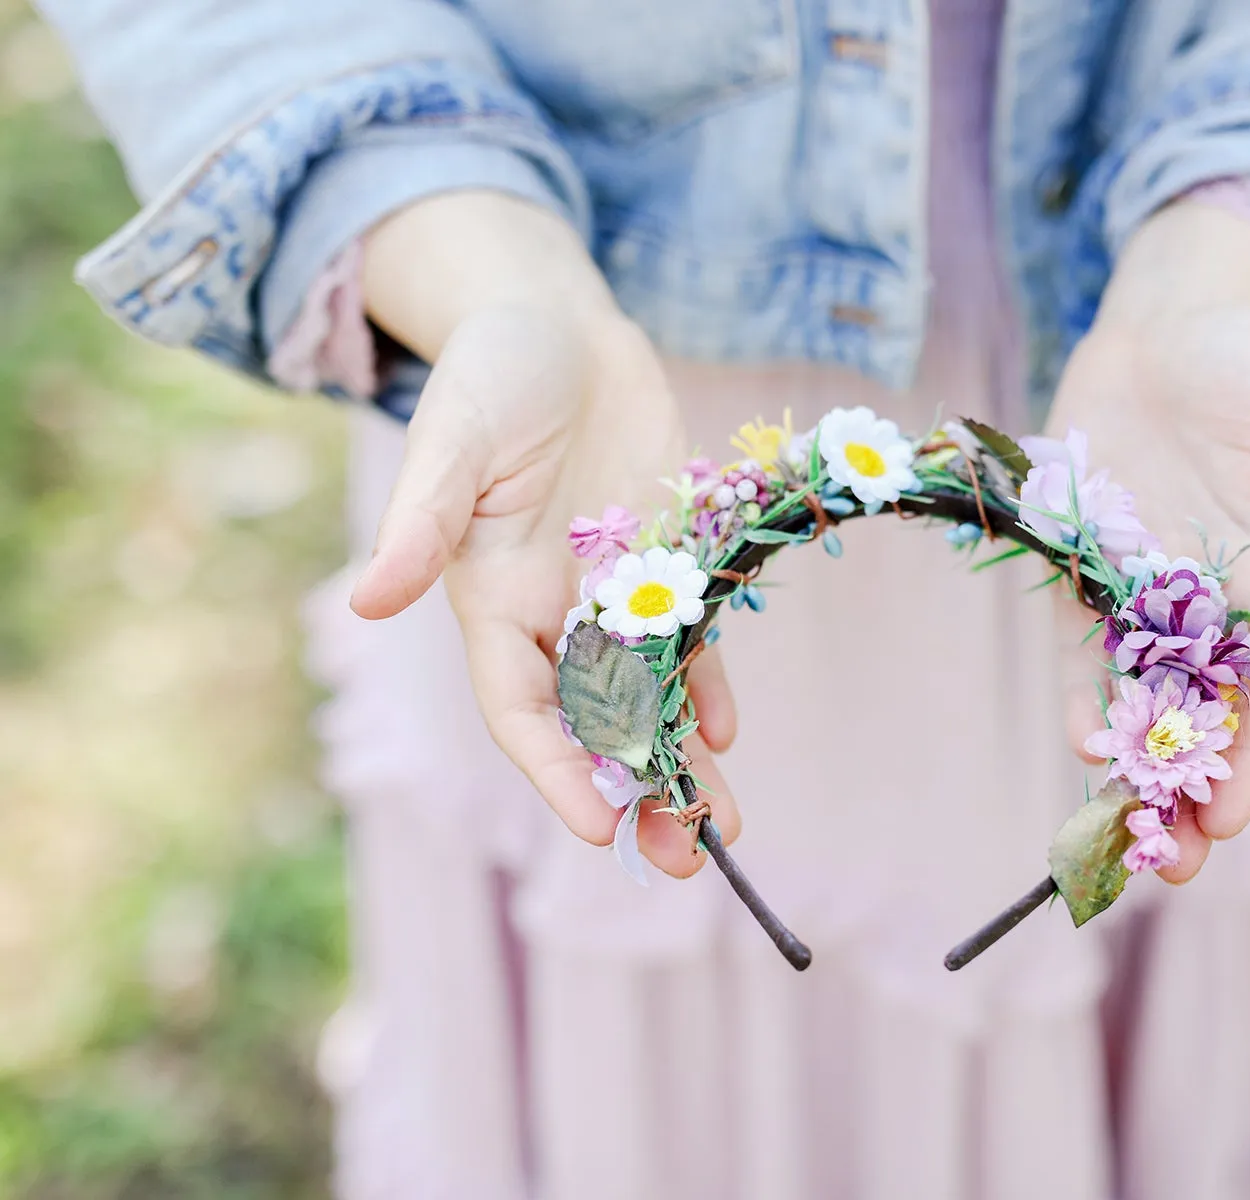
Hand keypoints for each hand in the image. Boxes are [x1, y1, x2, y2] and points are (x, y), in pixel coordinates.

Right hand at [344, 191, 738, 875]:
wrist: (557, 323)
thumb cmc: (491, 374)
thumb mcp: (453, 441)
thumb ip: (421, 521)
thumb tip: (369, 601)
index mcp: (494, 601)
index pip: (523, 709)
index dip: (555, 771)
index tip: (596, 828)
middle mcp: (555, 611)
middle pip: (597, 723)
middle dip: (637, 791)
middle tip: (684, 860)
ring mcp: (616, 589)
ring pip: (653, 694)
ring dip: (685, 758)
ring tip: (727, 824)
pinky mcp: (670, 557)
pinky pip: (694, 637)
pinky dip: (710, 683)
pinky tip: (730, 730)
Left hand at [1050, 204, 1249, 882]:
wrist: (1172, 322)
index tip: (1230, 821)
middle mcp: (1213, 601)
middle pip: (1203, 713)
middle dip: (1187, 789)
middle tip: (1168, 868)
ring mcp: (1146, 588)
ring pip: (1140, 696)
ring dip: (1131, 766)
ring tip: (1117, 839)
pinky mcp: (1086, 565)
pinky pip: (1083, 645)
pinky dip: (1083, 693)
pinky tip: (1079, 742)